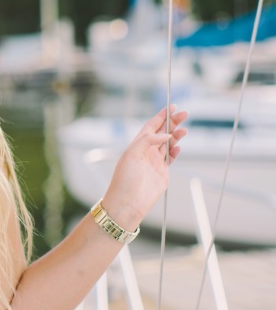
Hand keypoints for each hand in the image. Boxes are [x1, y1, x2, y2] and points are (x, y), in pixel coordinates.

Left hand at [101, 105, 187, 231]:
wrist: (128, 202)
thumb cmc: (124, 179)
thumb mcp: (132, 154)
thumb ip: (148, 141)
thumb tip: (165, 134)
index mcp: (137, 144)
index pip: (151, 125)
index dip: (162, 116)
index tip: (172, 106)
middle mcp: (146, 151)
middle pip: (162, 132)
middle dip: (173, 122)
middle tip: (184, 114)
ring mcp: (155, 161)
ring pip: (168, 144)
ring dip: (177, 135)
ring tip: (184, 130)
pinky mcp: (162, 172)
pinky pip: (171, 158)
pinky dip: (176, 152)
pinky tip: (179, 147)